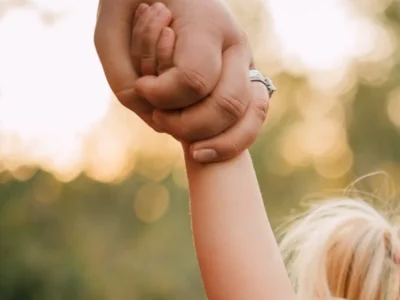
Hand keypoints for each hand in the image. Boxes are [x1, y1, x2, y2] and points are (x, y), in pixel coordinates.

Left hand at [95, 0, 266, 161]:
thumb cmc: (132, 4)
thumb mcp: (110, 31)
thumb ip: (123, 76)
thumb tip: (154, 119)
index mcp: (206, 23)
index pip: (193, 78)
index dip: (164, 95)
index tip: (142, 87)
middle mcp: (235, 44)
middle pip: (227, 104)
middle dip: (189, 125)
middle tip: (160, 120)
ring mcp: (246, 62)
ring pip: (248, 115)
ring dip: (218, 140)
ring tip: (192, 148)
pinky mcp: (249, 79)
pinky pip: (254, 118)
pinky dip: (232, 139)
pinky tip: (204, 149)